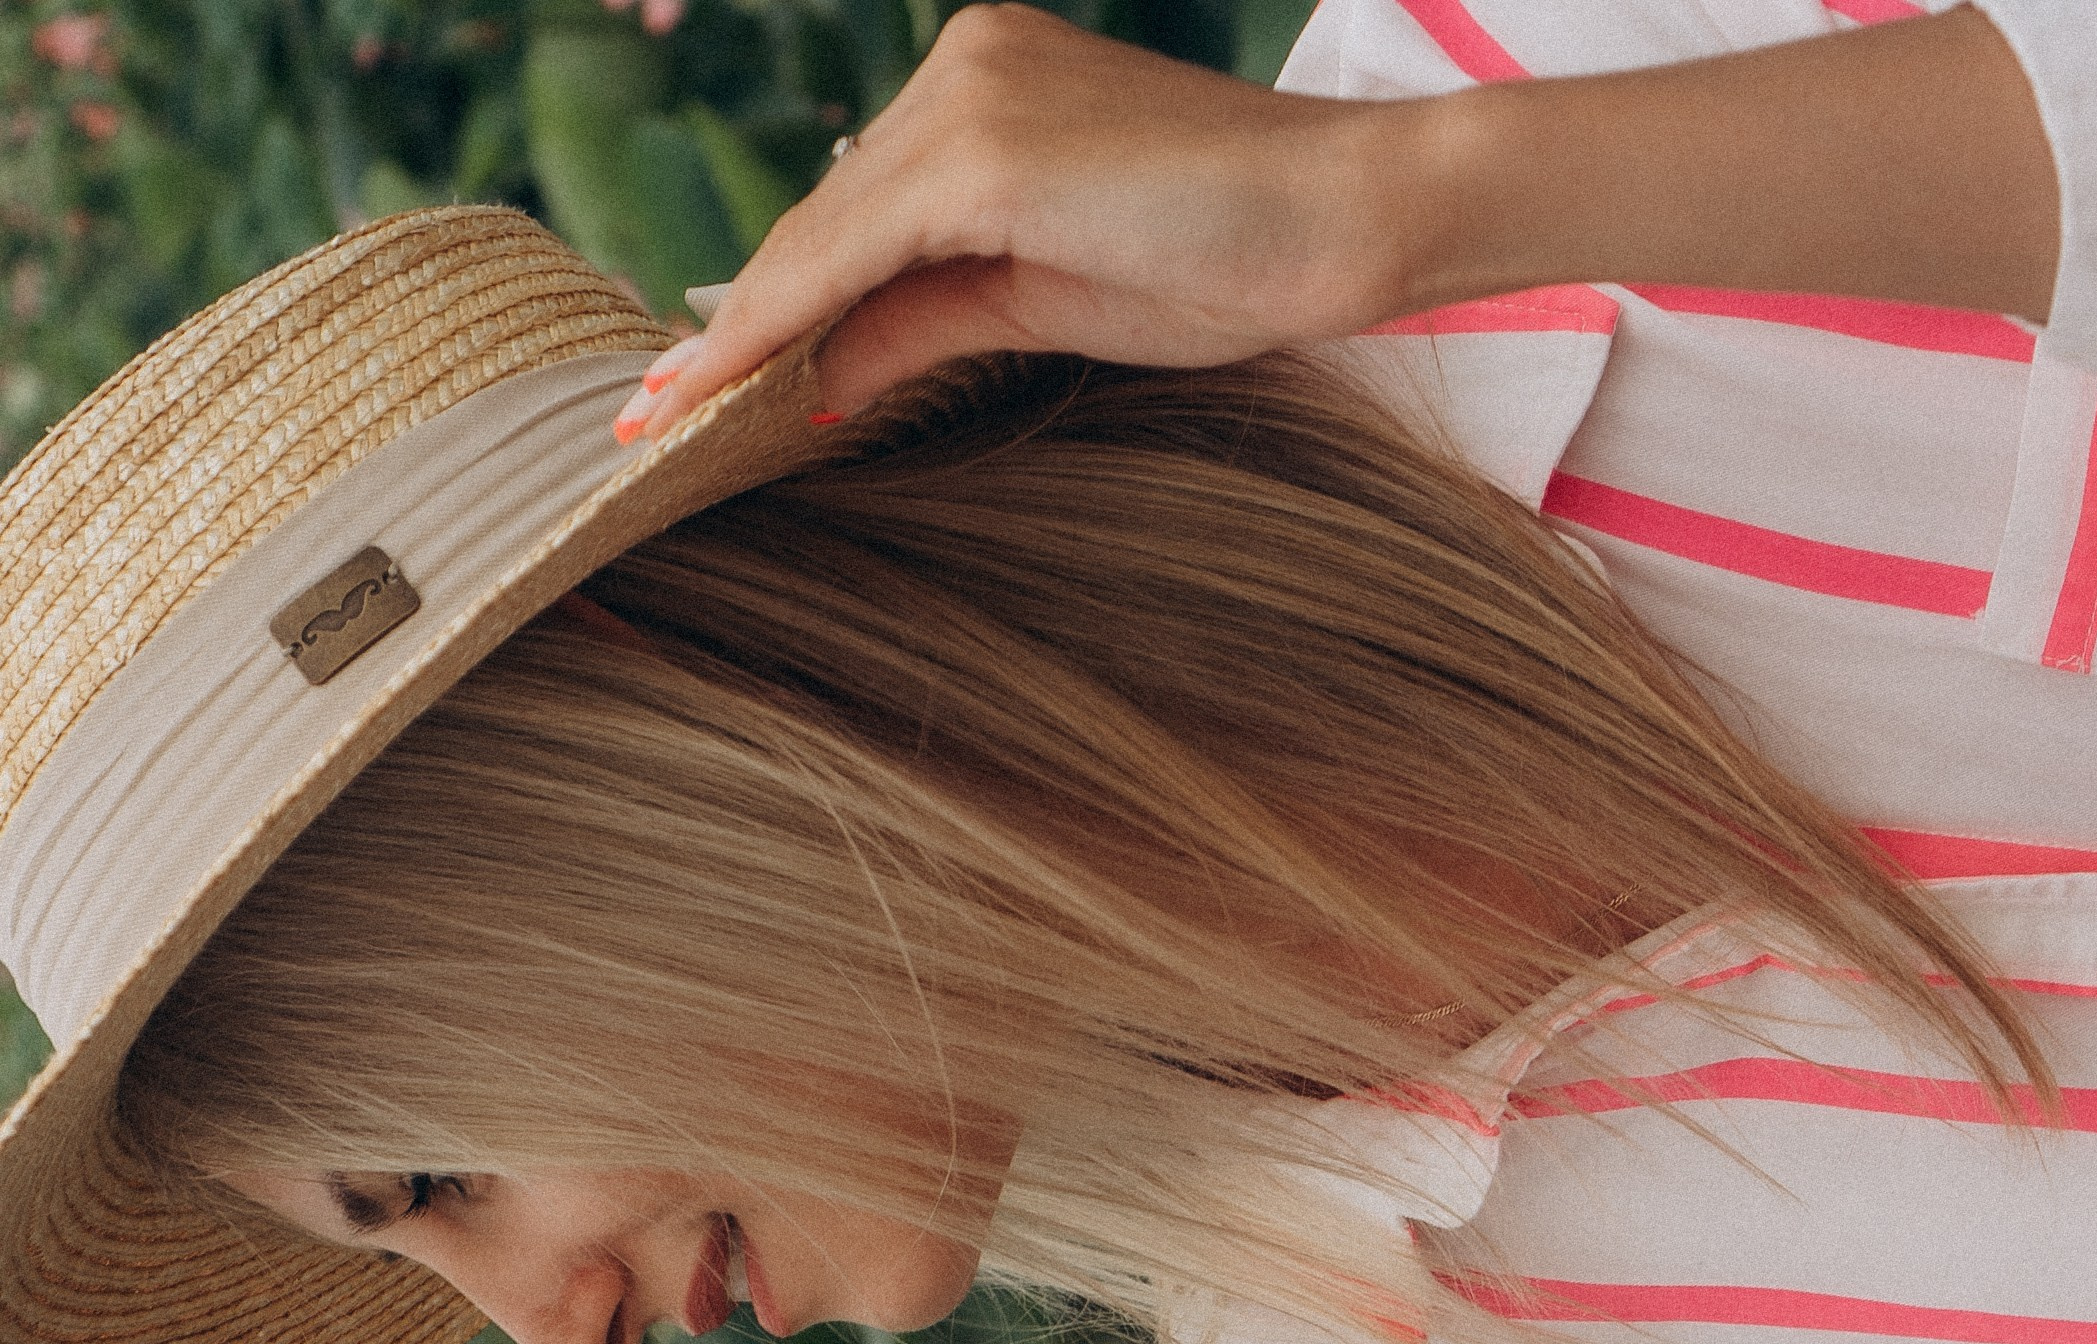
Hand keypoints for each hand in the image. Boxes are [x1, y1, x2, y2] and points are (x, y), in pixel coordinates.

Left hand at [613, 4, 2058, 450]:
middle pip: (824, 223)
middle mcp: (965, 63)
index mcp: (990, 88)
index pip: (853, 216)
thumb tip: (825, 372)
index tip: (683, 387)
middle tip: (639, 423)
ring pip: (824, 237)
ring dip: (740, 337)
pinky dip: (781, 318)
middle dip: (734, 329)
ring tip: (658, 425)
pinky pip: (850, 249)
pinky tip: (718, 382)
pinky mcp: (985, 146)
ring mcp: (970, 93)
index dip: (763, 307)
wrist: (1353, 222)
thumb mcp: (1060, 301)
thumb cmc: (1239, 262)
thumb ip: (936, 318)